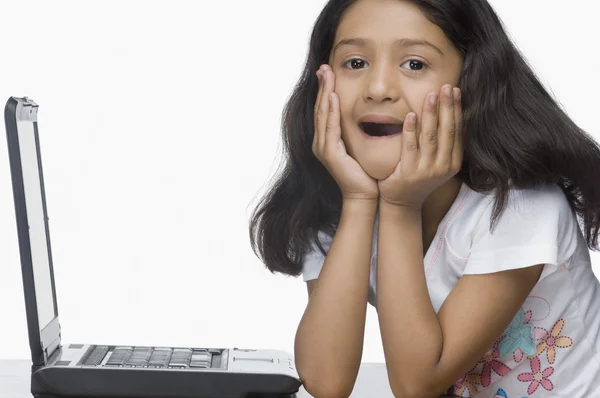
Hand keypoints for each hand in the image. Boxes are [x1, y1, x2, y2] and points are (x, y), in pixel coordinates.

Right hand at [313, 64, 378, 200]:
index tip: (328, 71)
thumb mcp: (361, 145)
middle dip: (322, 86)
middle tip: (324, 67)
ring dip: (324, 93)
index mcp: (327, 140)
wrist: (365, 195)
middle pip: (320, 108)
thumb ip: (358, 130)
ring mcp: (323, 148)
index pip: (325, 109)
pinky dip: (330, 112)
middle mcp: (321, 142)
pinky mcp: (330, 154)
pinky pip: (330, 128)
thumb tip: (370, 112)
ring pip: (323, 115)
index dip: (325, 90)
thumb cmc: (366, 172)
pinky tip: (332, 97)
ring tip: (326, 75)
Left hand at [378, 84, 462, 208]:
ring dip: (431, 114)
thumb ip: (443, 145)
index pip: (458, 131)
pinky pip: (410, 146)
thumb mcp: (437, 164)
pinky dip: (411, 130)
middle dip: (447, 106)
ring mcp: (426, 170)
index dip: (457, 109)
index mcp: (453, 163)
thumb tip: (448, 114)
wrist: (402, 204)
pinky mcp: (409, 172)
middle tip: (447, 86)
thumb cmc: (419, 179)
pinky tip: (411, 115)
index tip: (456, 90)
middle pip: (447, 130)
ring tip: (431, 95)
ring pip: (431, 136)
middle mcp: (443, 166)